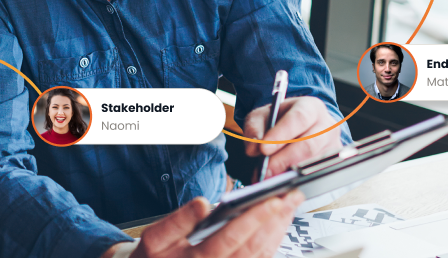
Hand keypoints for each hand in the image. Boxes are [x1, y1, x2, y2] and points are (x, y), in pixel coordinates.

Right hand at [104, 191, 302, 257]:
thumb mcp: (155, 238)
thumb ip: (178, 221)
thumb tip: (202, 204)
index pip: (232, 238)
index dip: (254, 219)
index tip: (273, 200)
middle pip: (254, 248)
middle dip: (275, 220)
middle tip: (292, 197)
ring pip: (261, 256)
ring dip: (278, 231)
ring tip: (290, 207)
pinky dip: (271, 243)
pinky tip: (277, 226)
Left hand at [243, 96, 342, 178]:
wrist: (293, 128)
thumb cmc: (279, 120)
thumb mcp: (261, 117)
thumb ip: (254, 128)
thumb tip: (254, 148)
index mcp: (310, 107)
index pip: (299, 118)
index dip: (282, 134)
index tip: (264, 148)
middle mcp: (327, 126)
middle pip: (309, 144)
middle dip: (284, 159)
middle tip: (266, 170)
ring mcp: (332, 147)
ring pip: (313, 163)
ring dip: (289, 172)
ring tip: (270, 177)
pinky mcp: (332, 165)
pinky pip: (315, 175)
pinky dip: (297, 180)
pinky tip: (281, 181)